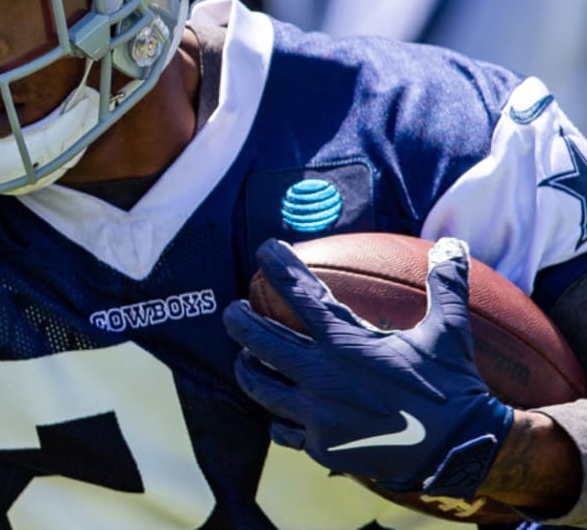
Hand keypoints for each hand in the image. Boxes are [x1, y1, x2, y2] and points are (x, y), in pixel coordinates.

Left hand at [222, 237, 512, 498]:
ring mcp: (316, 415)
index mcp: (345, 342)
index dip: (278, 266)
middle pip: (257, 340)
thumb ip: (446, 286)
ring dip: (247, 368)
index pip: (299, 292)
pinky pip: (282, 430)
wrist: (464, 453)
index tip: (265, 249)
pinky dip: (277, 420)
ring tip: (245, 357)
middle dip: (237, 320)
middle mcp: (321, 376)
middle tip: (233, 310)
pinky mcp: (321, 448)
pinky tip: (279, 414)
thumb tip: (454, 245)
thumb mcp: (450, 333)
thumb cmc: (454, 389)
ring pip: (259, 387)